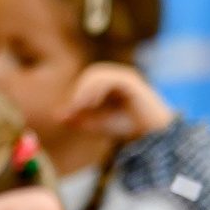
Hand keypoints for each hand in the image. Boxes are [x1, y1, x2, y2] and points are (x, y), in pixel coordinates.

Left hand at [61, 62, 175, 140]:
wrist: (151, 135)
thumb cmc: (127, 127)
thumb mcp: (98, 123)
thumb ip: (80, 119)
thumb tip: (57, 116)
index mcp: (111, 84)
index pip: (88, 81)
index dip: (77, 94)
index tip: (69, 113)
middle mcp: (118, 76)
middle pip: (92, 74)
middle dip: (80, 91)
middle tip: (74, 109)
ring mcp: (125, 76)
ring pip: (98, 74)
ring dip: (85, 89)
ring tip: (81, 106)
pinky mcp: (130, 81)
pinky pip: (109, 78)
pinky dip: (97, 88)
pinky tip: (92, 102)